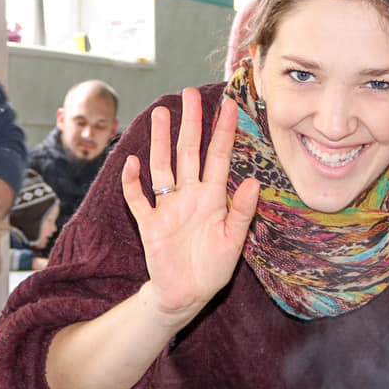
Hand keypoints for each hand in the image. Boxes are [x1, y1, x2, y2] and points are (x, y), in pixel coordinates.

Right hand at [122, 87, 259, 322]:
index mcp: (213, 198)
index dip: (224, 132)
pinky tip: (133, 163)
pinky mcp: (149, 223)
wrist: (187, 294)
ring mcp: (167, 207)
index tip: (229, 105)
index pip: (219, 157)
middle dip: (190, 123)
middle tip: (189, 94)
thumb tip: (254, 182)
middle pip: (188, 152)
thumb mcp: (233, 242)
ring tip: (161, 114)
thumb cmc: (213, 267)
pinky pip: (138, 199)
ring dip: (160, 141)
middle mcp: (189, 195)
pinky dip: (133, 182)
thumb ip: (241, 212)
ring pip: (162, 166)